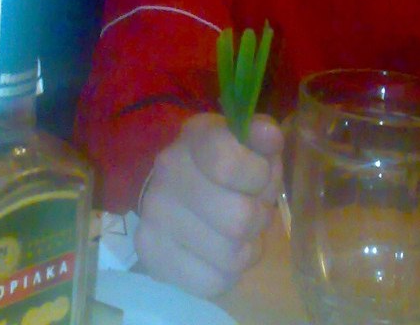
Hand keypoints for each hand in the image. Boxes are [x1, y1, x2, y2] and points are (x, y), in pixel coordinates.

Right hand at [134, 113, 282, 297]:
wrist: (180, 188)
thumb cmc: (228, 167)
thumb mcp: (250, 144)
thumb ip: (263, 136)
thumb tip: (268, 136)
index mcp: (195, 136)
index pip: (228, 163)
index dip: (258, 176)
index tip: (260, 176)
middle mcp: (167, 171)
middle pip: (238, 218)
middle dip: (258, 218)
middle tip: (253, 210)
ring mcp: (154, 214)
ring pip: (230, 255)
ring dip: (246, 248)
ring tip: (238, 233)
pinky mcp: (150, 254)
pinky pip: (212, 282)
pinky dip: (227, 274)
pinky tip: (220, 254)